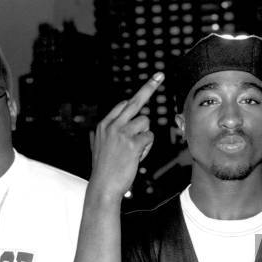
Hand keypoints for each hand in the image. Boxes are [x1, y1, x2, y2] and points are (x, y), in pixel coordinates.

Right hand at [89, 72, 163, 199]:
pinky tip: (137, 156)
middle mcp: (112, 125)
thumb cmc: (105, 170)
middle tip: (160, 75)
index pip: (123, 104)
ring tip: (135, 151)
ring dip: (145, 136)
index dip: (137, 97)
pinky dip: (147, 147)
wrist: (103, 186)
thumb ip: (111, 133)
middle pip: (136, 102)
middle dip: (149, 88)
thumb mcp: (101, 147)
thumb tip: (123, 123)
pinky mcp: (132, 143)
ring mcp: (122, 133)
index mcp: (104, 125)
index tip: (149, 82)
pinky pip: (149, 137)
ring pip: (145, 122)